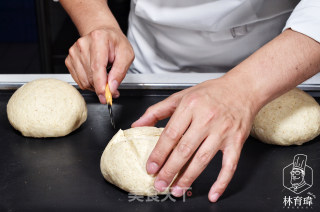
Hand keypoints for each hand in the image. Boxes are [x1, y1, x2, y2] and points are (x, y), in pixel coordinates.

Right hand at [65, 27, 133, 102]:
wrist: (103, 33)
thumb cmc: (115, 43)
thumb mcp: (126, 54)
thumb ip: (120, 72)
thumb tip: (112, 88)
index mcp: (98, 39)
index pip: (97, 66)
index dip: (100, 84)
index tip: (105, 95)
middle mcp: (83, 44)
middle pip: (90, 76)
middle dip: (102, 87)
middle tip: (112, 89)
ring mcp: (74, 52)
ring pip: (84, 81)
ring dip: (96, 86)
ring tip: (105, 78)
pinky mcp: (69, 59)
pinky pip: (79, 80)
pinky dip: (88, 83)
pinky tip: (95, 75)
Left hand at [132, 77, 256, 201]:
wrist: (242, 89)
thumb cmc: (211, 92)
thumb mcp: (181, 96)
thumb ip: (157, 111)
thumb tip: (137, 124)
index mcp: (190, 106)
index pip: (171, 134)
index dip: (159, 153)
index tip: (151, 167)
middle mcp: (207, 119)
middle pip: (184, 150)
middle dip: (169, 170)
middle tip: (159, 183)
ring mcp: (223, 131)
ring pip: (202, 159)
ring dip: (188, 178)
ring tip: (176, 189)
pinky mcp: (236, 141)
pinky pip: (229, 165)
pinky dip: (222, 182)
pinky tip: (213, 193)